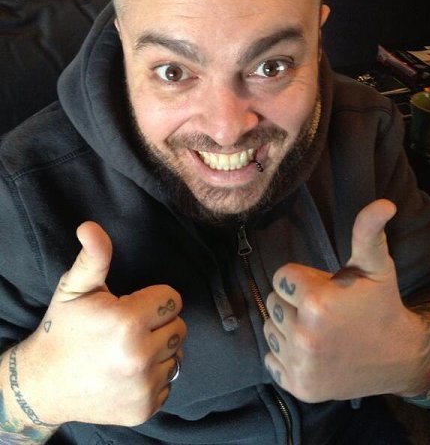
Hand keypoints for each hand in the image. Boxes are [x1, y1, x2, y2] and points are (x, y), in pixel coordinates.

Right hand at [16, 222, 185, 426]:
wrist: (44, 384)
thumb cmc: (64, 329)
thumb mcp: (75, 288)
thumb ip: (94, 256)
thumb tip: (90, 226)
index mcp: (128, 322)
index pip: (172, 299)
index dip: (153, 299)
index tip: (131, 306)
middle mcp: (140, 357)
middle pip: (179, 326)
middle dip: (159, 323)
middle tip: (130, 328)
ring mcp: (144, 386)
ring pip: (176, 354)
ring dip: (159, 350)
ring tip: (128, 350)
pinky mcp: (145, 408)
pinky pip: (169, 382)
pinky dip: (154, 377)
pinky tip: (129, 373)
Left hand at [264, 199, 425, 401]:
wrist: (399, 358)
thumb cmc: (381, 305)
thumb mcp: (375, 266)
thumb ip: (368, 232)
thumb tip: (384, 204)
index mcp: (317, 302)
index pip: (281, 277)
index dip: (302, 280)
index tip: (325, 288)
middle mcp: (304, 336)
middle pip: (273, 304)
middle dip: (294, 303)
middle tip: (324, 311)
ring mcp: (300, 365)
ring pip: (270, 331)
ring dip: (287, 328)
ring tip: (319, 331)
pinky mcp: (298, 387)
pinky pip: (271, 359)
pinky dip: (285, 356)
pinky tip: (313, 353)